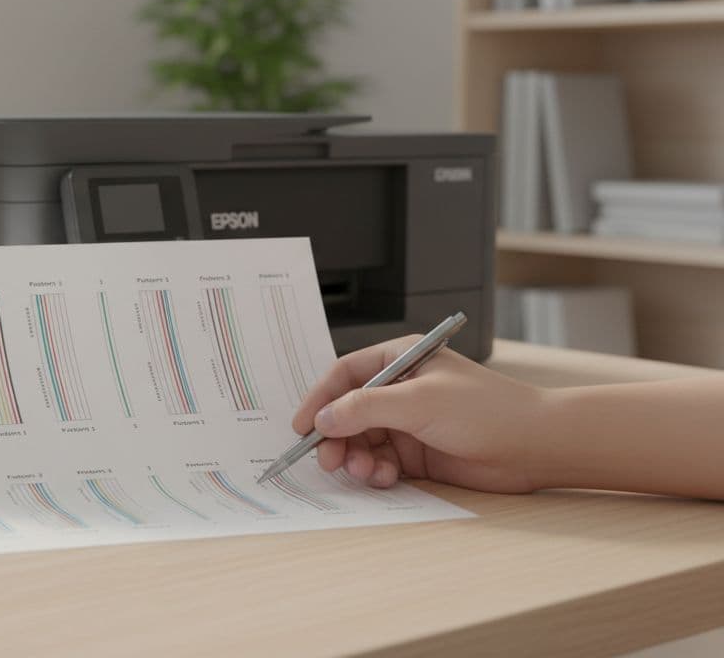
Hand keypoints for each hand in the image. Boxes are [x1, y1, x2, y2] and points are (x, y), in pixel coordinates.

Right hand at [291, 336, 552, 493]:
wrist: (535, 446)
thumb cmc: (489, 410)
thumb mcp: (419, 401)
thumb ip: (365, 408)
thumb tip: (323, 419)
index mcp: (400, 360)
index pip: (344, 375)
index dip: (319, 400)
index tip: (302, 426)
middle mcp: (400, 390)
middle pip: (347, 412)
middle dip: (335, 437)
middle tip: (328, 459)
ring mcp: (408, 422)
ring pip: (361, 441)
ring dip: (356, 457)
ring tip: (364, 471)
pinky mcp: (417, 453)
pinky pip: (381, 462)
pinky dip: (376, 472)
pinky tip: (386, 477)